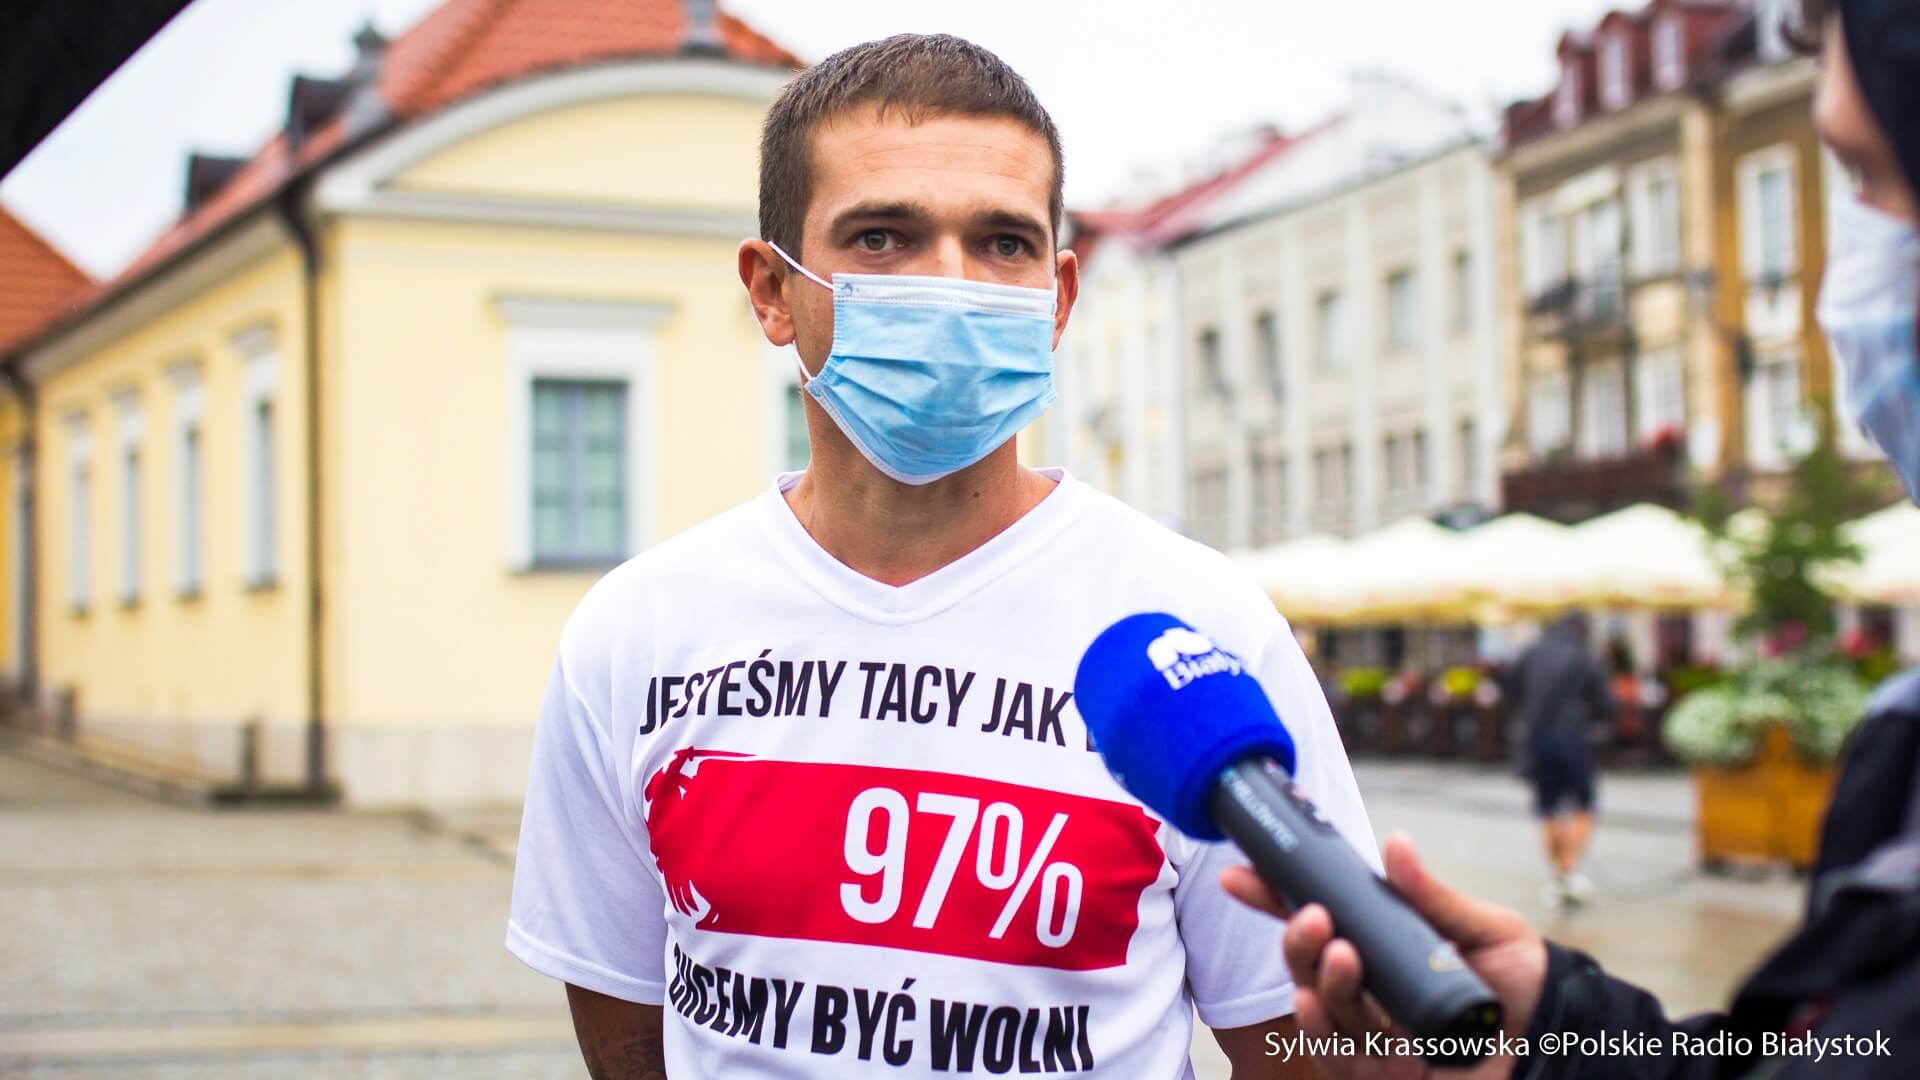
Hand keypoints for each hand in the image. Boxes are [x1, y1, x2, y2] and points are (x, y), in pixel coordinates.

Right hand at [1220, 833, 1547, 1079]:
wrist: (1564, 1038)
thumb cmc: (1523, 983)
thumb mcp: (1485, 929)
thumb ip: (1433, 897)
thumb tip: (1394, 844)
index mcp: (1382, 947)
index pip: (1319, 922)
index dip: (1275, 898)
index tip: (1242, 874)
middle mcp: (1370, 990)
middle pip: (1309, 964)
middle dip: (1296, 938)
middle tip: (1311, 914)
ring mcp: (1374, 1034)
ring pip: (1319, 1006)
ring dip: (1315, 976)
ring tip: (1338, 950)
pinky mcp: (1384, 1073)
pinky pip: (1336, 1055)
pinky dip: (1319, 1027)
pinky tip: (1313, 1002)